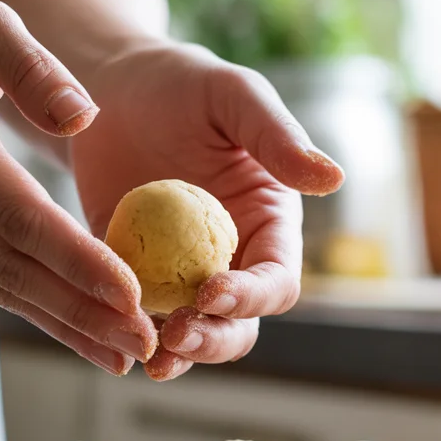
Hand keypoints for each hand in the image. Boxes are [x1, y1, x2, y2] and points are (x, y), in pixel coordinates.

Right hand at [0, 0, 157, 375]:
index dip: (75, 257)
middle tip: (143, 343)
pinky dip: (45, 312)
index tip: (132, 293)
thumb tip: (83, 118)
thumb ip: (32, 67)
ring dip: (67, 327)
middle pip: (12, 266)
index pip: (16, 213)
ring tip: (126, 358)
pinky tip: (90, 338)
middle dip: (81, 310)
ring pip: (4, 286)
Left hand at [70, 41, 342, 379]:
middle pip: (238, 325)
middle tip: (176, 336)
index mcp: (267, 226)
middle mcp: (230, 260)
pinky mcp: (130, 277)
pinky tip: (106, 336)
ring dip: (174, 352)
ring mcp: (178, 275)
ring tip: (146, 356)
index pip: (275, 281)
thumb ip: (278, 137)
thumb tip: (334, 179)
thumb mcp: (233, 96)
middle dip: (213, 339)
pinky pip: (133, 315)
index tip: (213, 291)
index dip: (252, 297)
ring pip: (189, 333)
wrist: (106, 89)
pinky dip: (124, 331)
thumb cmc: (181, 84)